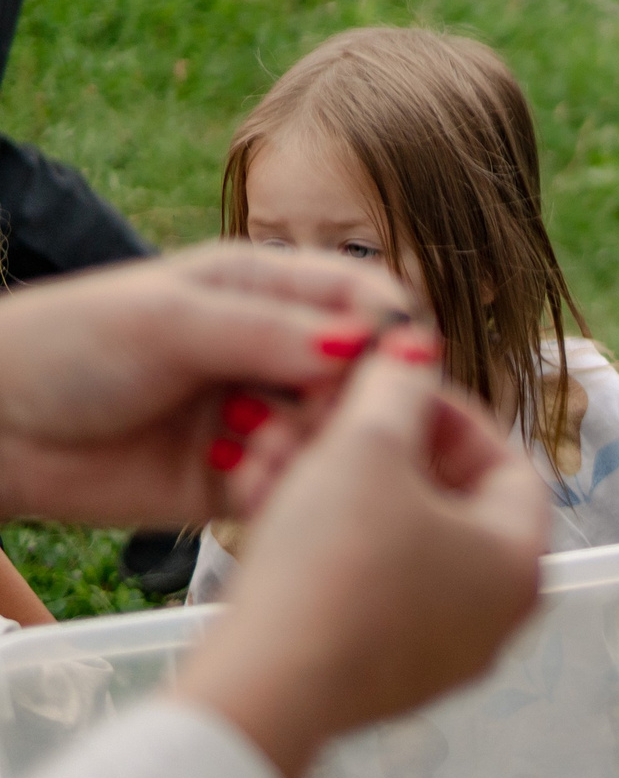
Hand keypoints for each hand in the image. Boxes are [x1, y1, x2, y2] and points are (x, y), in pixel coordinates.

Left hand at [0, 246, 415, 526]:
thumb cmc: (65, 347)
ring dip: (315, 448)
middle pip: (364, 373)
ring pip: (336, 434)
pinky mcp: (238, 478)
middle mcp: (275, 351)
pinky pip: (293, 486)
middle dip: (354, 399)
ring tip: (262, 454)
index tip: (394, 363)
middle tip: (317, 420)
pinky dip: (285, 489)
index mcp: (267, 289)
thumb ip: (269, 331)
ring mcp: (260, 415)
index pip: (366, 298)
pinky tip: (245, 484)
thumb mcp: (171, 321)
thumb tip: (369, 342)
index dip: (391, 329)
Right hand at [173, 344, 549, 777]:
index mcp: (523, 561)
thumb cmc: (333, 562)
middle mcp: (494, 616)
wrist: (258, 690)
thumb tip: (416, 340)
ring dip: (334, 487)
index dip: (441, 408)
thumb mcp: (367, 446)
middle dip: (373, 447)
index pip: (503, 458)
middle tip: (321, 416)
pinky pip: (358, 587)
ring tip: (276, 453)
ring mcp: (434, 655)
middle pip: (442, 499)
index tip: (387, 383)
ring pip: (390, 540)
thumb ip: (399, 383)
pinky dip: (319, 541)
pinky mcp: (371, 679)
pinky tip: (263, 506)